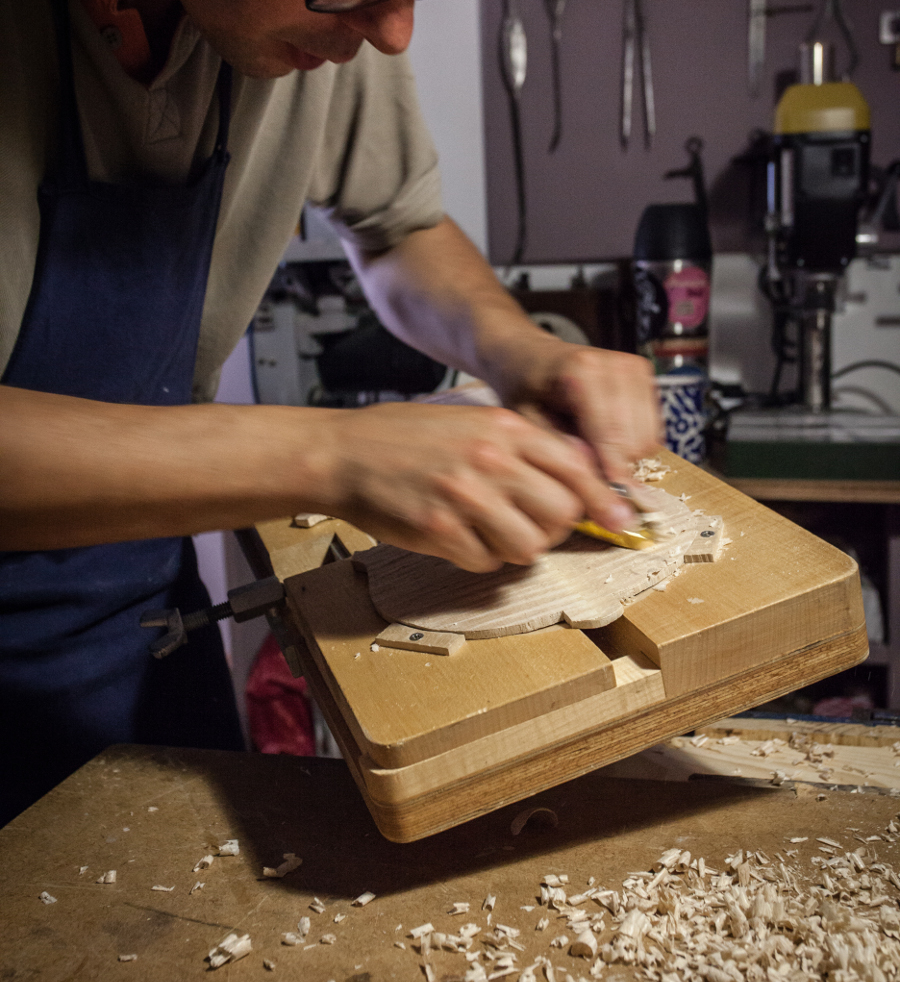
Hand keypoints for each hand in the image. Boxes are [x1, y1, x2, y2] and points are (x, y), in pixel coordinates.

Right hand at [310, 401, 614, 571]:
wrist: (345, 452)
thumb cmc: (407, 437)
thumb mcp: (473, 420)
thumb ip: (522, 444)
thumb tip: (580, 476)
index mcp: (504, 426)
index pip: (577, 467)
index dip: (602, 498)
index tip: (618, 518)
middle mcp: (490, 458)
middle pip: (562, 512)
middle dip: (555, 528)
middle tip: (533, 525)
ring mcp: (464, 495)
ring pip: (529, 545)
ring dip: (517, 547)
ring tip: (492, 533)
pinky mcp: (439, 529)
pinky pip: (485, 561)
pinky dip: (479, 558)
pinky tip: (459, 538)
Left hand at [492, 334, 662, 525]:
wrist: (530, 355)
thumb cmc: (524, 388)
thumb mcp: (526, 423)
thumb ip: (560, 451)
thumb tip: (595, 481)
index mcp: (582, 369)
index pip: (609, 434)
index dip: (613, 475)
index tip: (614, 508)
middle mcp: (616, 364)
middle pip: (635, 440)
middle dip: (617, 468)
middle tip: (590, 479)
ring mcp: (635, 368)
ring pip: (649, 439)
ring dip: (626, 457)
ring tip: (591, 453)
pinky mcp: (646, 376)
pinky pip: (654, 431)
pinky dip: (634, 445)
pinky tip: (605, 441)